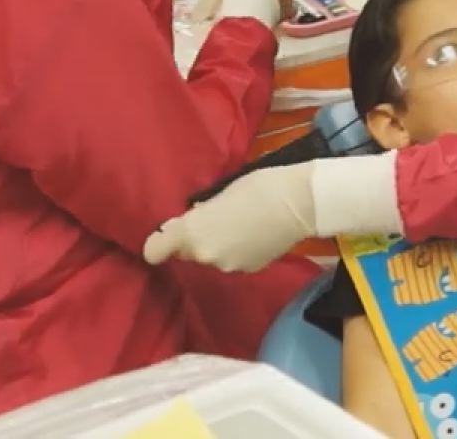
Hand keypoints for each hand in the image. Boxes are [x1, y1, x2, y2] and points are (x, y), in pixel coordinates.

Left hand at [144, 160, 316, 272]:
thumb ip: (200, 212)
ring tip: (238, 224)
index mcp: (192, 232)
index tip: (169, 231)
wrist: (301, 203)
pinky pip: (231, 260)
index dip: (160, 241)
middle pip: (186, 252)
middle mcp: (204, 255)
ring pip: (210, 256)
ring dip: (216, 245)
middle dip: (194, 238)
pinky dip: (236, 250)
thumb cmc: (259, 186)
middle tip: (214, 217)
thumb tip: (192, 218)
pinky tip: (253, 234)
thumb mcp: (221, 192)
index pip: (154, 251)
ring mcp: (227, 266)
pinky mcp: (248, 270)